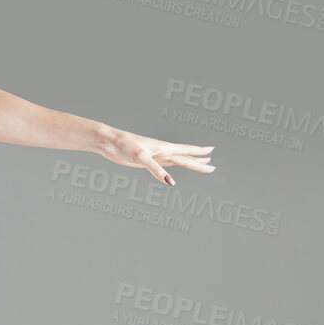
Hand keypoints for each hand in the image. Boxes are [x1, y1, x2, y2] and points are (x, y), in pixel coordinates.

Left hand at [99, 129, 214, 185]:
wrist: (110, 142)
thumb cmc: (125, 144)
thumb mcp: (141, 157)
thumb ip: (156, 170)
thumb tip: (171, 182)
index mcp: (164, 148)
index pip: (186, 150)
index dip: (199, 152)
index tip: (212, 150)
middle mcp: (162, 151)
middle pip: (185, 158)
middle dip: (199, 162)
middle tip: (213, 166)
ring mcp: (155, 156)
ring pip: (177, 161)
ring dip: (189, 162)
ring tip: (201, 163)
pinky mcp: (146, 161)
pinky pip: (164, 166)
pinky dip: (172, 168)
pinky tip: (175, 169)